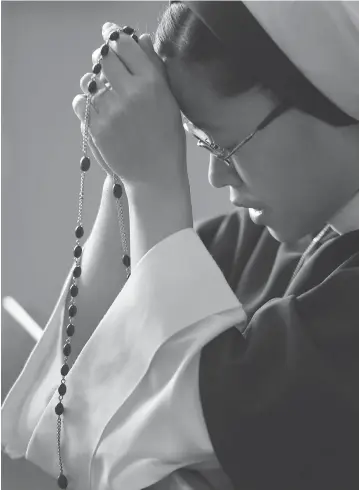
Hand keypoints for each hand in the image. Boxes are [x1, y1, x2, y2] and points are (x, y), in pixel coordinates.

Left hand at [72, 23, 187, 191]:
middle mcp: (130, 93)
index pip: (125, 45)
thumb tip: (139, 39)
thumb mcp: (170, 101)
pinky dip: (86, 103)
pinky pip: (80, 102)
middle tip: (105, 63)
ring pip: (90, 81)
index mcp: (152, 83)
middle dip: (102, 57)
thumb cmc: (167, 139)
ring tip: (105, 95)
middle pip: (103, 58)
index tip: (109, 33)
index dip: (114, 35)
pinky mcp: (96, 127)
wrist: (154, 175)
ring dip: (95, 83)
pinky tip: (97, 111)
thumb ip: (155, 68)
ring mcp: (111, 111)